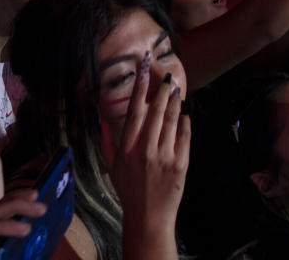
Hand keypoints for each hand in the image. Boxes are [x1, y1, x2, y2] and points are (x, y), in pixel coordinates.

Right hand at [110, 52, 189, 245]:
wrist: (148, 217)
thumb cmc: (128, 191)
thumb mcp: (112, 166)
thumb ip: (108, 142)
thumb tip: (102, 121)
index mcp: (127, 147)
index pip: (134, 111)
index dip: (140, 89)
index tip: (143, 71)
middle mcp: (145, 149)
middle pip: (155, 112)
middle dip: (162, 91)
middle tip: (167, 78)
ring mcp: (164, 156)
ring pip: (171, 121)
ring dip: (175, 103)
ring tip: (177, 92)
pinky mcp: (180, 164)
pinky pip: (184, 137)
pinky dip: (185, 123)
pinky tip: (184, 115)